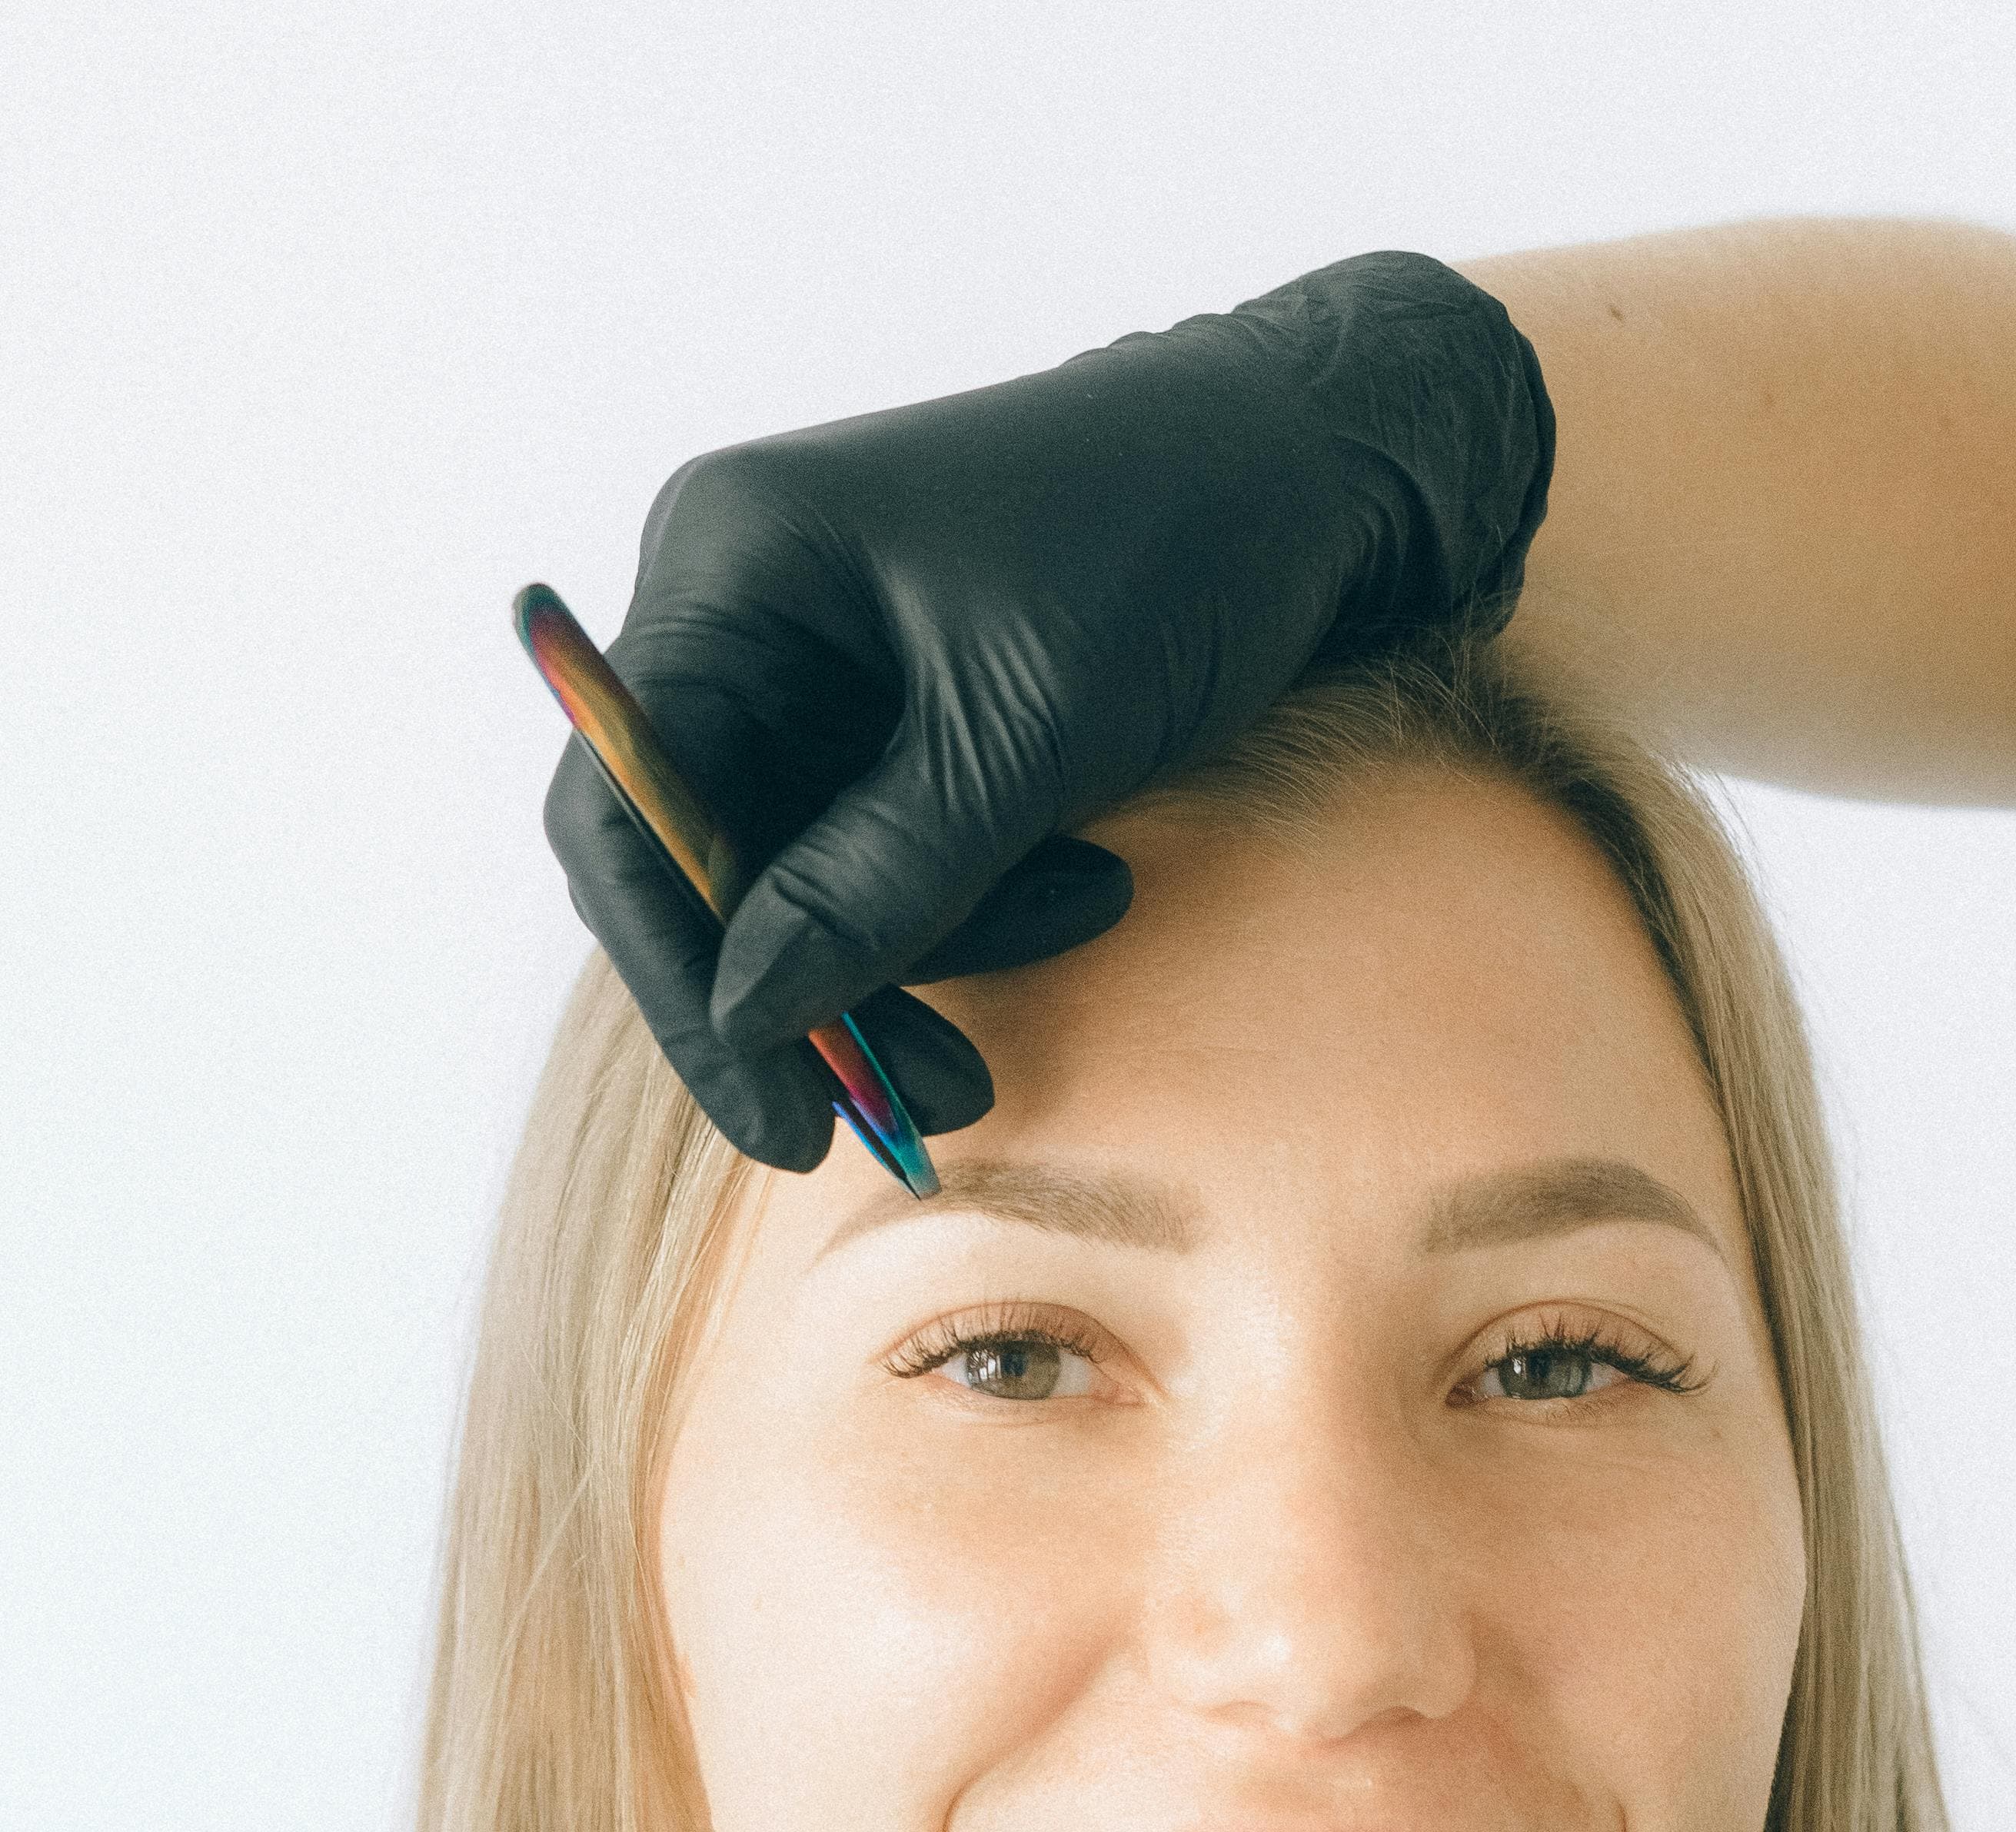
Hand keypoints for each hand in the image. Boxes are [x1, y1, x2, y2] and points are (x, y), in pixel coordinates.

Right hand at [544, 255, 1553, 1165]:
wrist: (1320, 468)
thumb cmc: (1174, 543)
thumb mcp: (1022, 738)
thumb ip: (875, 884)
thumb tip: (750, 1010)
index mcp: (734, 566)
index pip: (622, 811)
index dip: (680, 976)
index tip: (773, 1107)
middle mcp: (749, 611)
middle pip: (708, 866)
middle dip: (824, 991)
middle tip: (927, 1105)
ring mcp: (824, 666)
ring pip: (810, 883)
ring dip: (930, 952)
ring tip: (1081, 921)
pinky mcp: (906, 718)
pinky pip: (891, 861)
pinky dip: (979, 904)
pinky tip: (1096, 883)